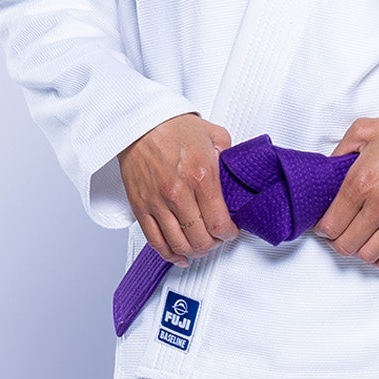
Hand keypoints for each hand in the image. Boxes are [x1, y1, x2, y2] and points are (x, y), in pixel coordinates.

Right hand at [119, 113, 237, 267]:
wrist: (139, 122)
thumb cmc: (173, 127)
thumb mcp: (214, 135)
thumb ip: (230, 159)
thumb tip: (238, 178)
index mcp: (200, 177)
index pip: (219, 223)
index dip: (229, 234)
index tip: (230, 231)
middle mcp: (178, 193)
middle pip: (200, 240)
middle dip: (213, 244)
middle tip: (217, 238)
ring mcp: (157, 202)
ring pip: (178, 244)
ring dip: (194, 252)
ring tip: (200, 246)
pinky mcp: (140, 206)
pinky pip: (155, 241)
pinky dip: (169, 254)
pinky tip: (179, 256)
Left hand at [313, 114, 378, 268]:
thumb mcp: (365, 129)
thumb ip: (341, 149)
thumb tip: (329, 167)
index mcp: (360, 183)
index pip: (330, 224)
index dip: (321, 229)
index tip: (323, 225)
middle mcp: (378, 206)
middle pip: (345, 244)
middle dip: (336, 241)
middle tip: (337, 233)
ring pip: (367, 254)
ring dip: (357, 250)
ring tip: (356, 239)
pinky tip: (377, 249)